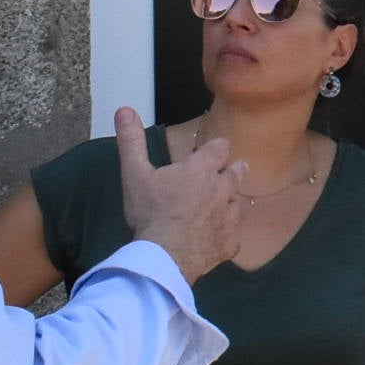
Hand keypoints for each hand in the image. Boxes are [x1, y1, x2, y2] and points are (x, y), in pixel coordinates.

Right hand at [115, 106, 246, 281]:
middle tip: (232, 170)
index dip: (218, 148)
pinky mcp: (229, 244)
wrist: (164, 255)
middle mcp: (221, 190)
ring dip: (232, 203)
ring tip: (225, 204)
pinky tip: (219, 240)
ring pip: (239, 204)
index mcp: (201, 170)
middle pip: (237, 173)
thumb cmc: (149, 212)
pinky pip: (234, 238)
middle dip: (234, 170)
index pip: (220, 148)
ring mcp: (228, 218)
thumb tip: (125, 109)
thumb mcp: (134, 173)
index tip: (216, 149)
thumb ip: (131, 140)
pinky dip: (227, 237)